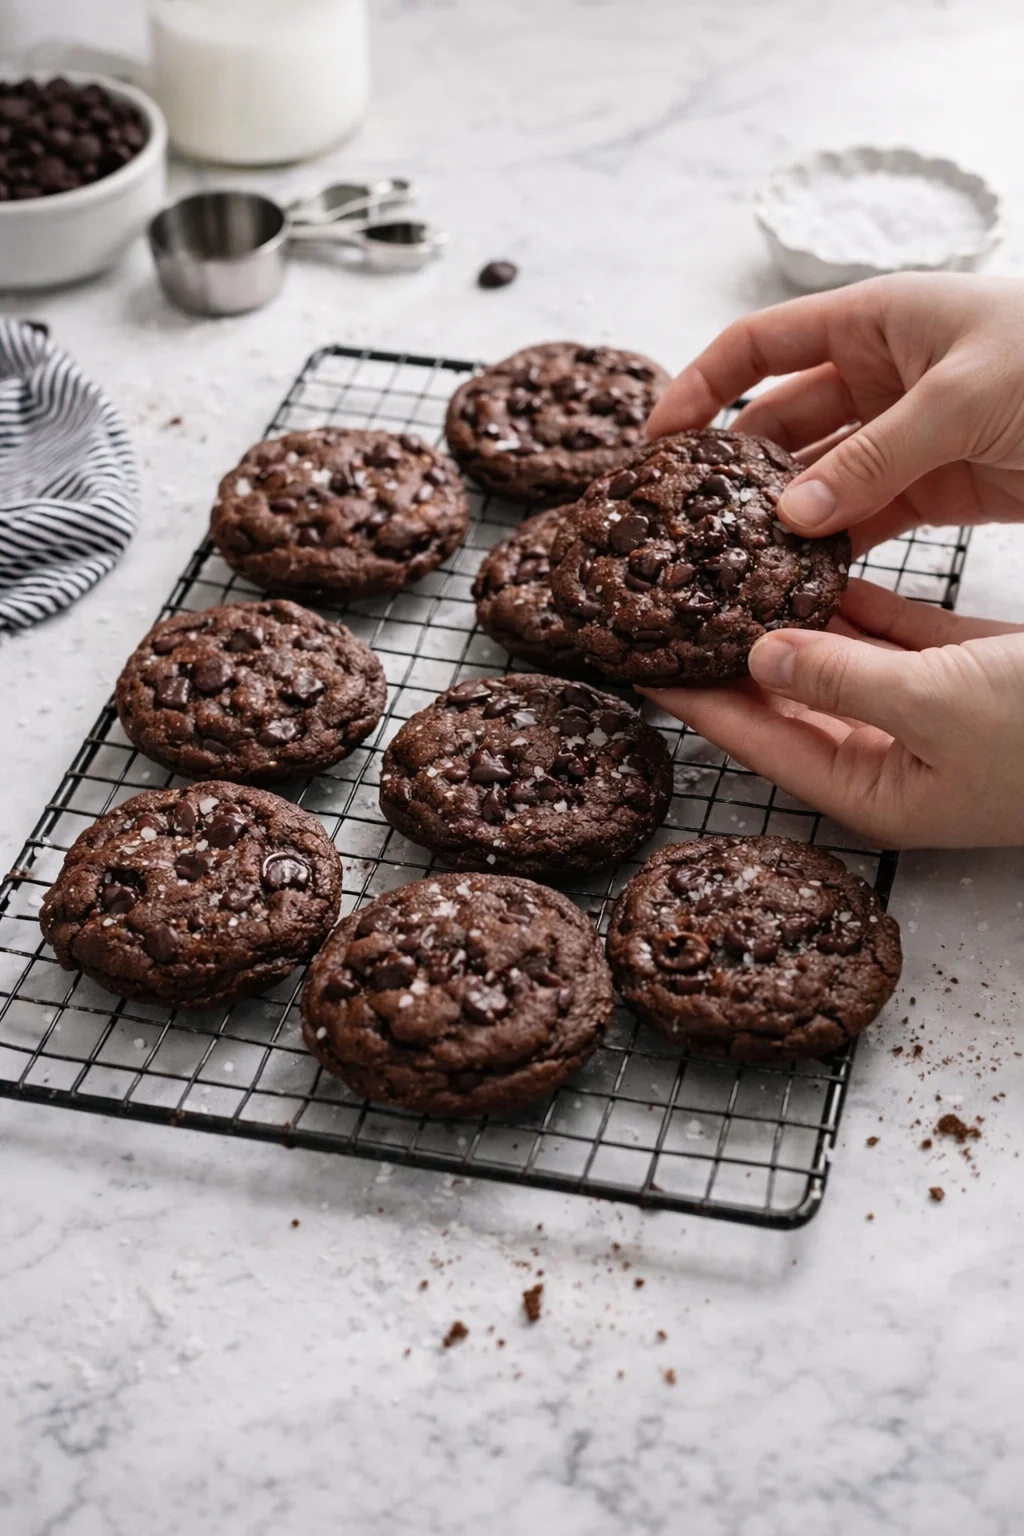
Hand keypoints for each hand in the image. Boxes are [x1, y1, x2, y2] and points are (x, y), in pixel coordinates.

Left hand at [642, 579, 1023, 848]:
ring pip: (835, 661)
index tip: (636, 661)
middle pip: (786, 701)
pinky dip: (854, 601)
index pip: (759, 741)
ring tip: (722, 573)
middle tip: (668, 607)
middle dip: (729, 655)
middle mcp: (892, 758)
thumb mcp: (939, 705)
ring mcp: (927, 715)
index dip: (697, 700)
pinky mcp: (963, 671)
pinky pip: (889, 634)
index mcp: (876, 790)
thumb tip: (758, 654)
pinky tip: (811, 561)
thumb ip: (842, 678)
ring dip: (785, 619)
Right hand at [646, 273, 1023, 556]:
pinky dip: (832, 546)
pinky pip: (862, 516)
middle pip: (778, 422)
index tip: (655, 441)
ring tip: (736, 564)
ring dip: (782, 519)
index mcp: (872, 319)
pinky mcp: (931, 486)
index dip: (699, 386)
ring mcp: (900, 434)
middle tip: (689, 525)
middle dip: (735, 470)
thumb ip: (875, 456)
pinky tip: (801, 577)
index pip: (758, 345)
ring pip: (816, 479)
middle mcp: (876, 374)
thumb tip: (792, 516)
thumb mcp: (966, 394)